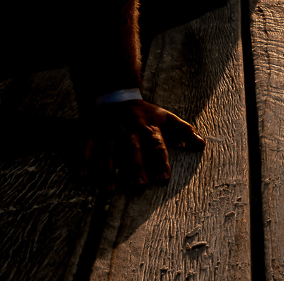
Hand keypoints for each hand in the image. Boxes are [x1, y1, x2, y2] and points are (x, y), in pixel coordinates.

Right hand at [81, 99, 205, 189]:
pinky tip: (82, 176)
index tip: (164, 178)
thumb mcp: (164, 117)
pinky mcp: (92, 131)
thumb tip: (201, 144)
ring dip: (109, 169)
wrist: (115, 94)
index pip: (156, 145)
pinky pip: (87, 147)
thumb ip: (183, 130)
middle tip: (138, 185)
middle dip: (135, 167)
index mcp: (148, 128)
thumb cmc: (143, 112)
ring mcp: (109, 131)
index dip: (161, 161)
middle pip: (133, 150)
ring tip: (111, 187)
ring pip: (109, 151)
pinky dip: (83, 161)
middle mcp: (129, 130)